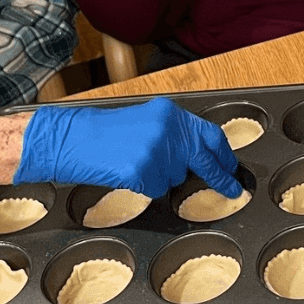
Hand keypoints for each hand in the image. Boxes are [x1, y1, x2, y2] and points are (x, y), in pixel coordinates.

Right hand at [13, 96, 242, 199]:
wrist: (70, 138)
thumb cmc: (102, 132)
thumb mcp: (144, 120)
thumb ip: (173, 133)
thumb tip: (199, 155)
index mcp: (170, 114)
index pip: (209, 134)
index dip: (224, 153)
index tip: (232, 166)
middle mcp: (168, 130)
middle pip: (203, 160)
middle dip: (221, 177)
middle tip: (233, 190)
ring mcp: (156, 153)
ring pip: (175, 178)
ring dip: (161, 177)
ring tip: (133, 162)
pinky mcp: (143, 173)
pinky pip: (156, 190)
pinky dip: (144, 186)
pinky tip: (126, 173)